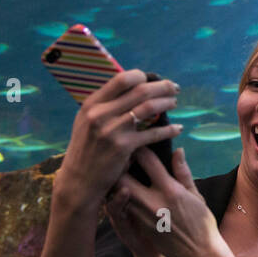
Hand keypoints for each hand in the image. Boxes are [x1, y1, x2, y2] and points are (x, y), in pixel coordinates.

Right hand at [53, 70, 181, 207]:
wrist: (79, 180)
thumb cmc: (87, 149)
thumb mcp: (87, 121)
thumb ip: (105, 105)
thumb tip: (131, 86)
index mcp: (92, 104)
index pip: (121, 79)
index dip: (141, 76)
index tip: (152, 79)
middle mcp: (100, 114)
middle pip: (140, 90)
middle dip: (162, 87)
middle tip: (174, 88)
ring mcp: (111, 130)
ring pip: (148, 108)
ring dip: (166, 103)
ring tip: (174, 103)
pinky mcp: (123, 147)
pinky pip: (152, 133)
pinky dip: (168, 130)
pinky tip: (177, 129)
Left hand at [106, 147, 222, 256]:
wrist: (198, 253)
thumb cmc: (201, 222)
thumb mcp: (195, 195)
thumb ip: (182, 172)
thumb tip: (178, 150)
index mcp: (170, 190)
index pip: (147, 160)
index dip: (140, 147)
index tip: (138, 142)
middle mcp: (154, 202)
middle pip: (123, 177)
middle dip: (121, 166)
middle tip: (122, 159)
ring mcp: (143, 216)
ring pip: (118, 194)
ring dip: (118, 182)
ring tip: (120, 173)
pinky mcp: (139, 227)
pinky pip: (123, 208)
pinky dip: (121, 197)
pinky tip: (124, 191)